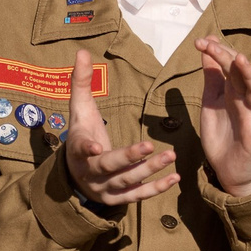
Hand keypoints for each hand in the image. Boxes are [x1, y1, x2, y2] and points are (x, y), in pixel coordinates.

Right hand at [61, 47, 176, 205]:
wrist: (76, 173)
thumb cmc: (82, 133)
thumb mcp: (79, 109)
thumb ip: (81, 82)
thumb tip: (82, 51)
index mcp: (78, 150)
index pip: (80, 149)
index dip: (86, 148)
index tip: (95, 145)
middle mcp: (89, 173)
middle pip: (109, 167)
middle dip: (129, 157)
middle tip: (149, 145)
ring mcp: (104, 189)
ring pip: (127, 181)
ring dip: (149, 170)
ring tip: (170, 156)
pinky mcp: (118, 199)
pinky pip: (138, 195)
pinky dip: (156, 188)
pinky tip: (174, 178)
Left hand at [195, 36, 250, 198]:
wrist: (226, 169)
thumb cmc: (222, 134)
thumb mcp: (211, 103)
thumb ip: (212, 78)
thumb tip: (207, 49)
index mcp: (233, 91)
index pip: (228, 65)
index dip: (216, 52)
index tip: (200, 41)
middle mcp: (245, 99)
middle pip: (240, 73)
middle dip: (227, 57)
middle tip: (210, 44)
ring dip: (249, 74)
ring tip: (240, 59)